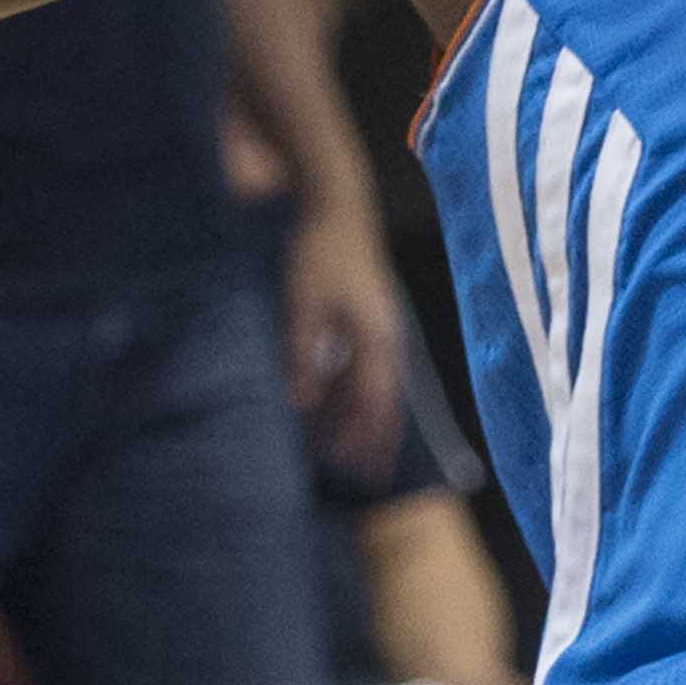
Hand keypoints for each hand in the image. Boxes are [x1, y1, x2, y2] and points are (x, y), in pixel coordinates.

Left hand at [283, 200, 405, 486]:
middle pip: (384, 401)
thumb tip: (301, 404)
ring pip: (373, 386)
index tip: (361, 472)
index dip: (367, 440)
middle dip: (376, 440)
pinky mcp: (364, 318)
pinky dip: (350, 393)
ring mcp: (377, 328)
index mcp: (376, 339)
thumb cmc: (319, 253)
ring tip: (350, 452)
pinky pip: (362, 367)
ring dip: (361, 420)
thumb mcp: (305, 306)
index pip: (374, 403)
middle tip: (371, 478)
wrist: (337, 205)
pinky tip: (332, 405)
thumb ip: (304, 356)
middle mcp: (383, 338)